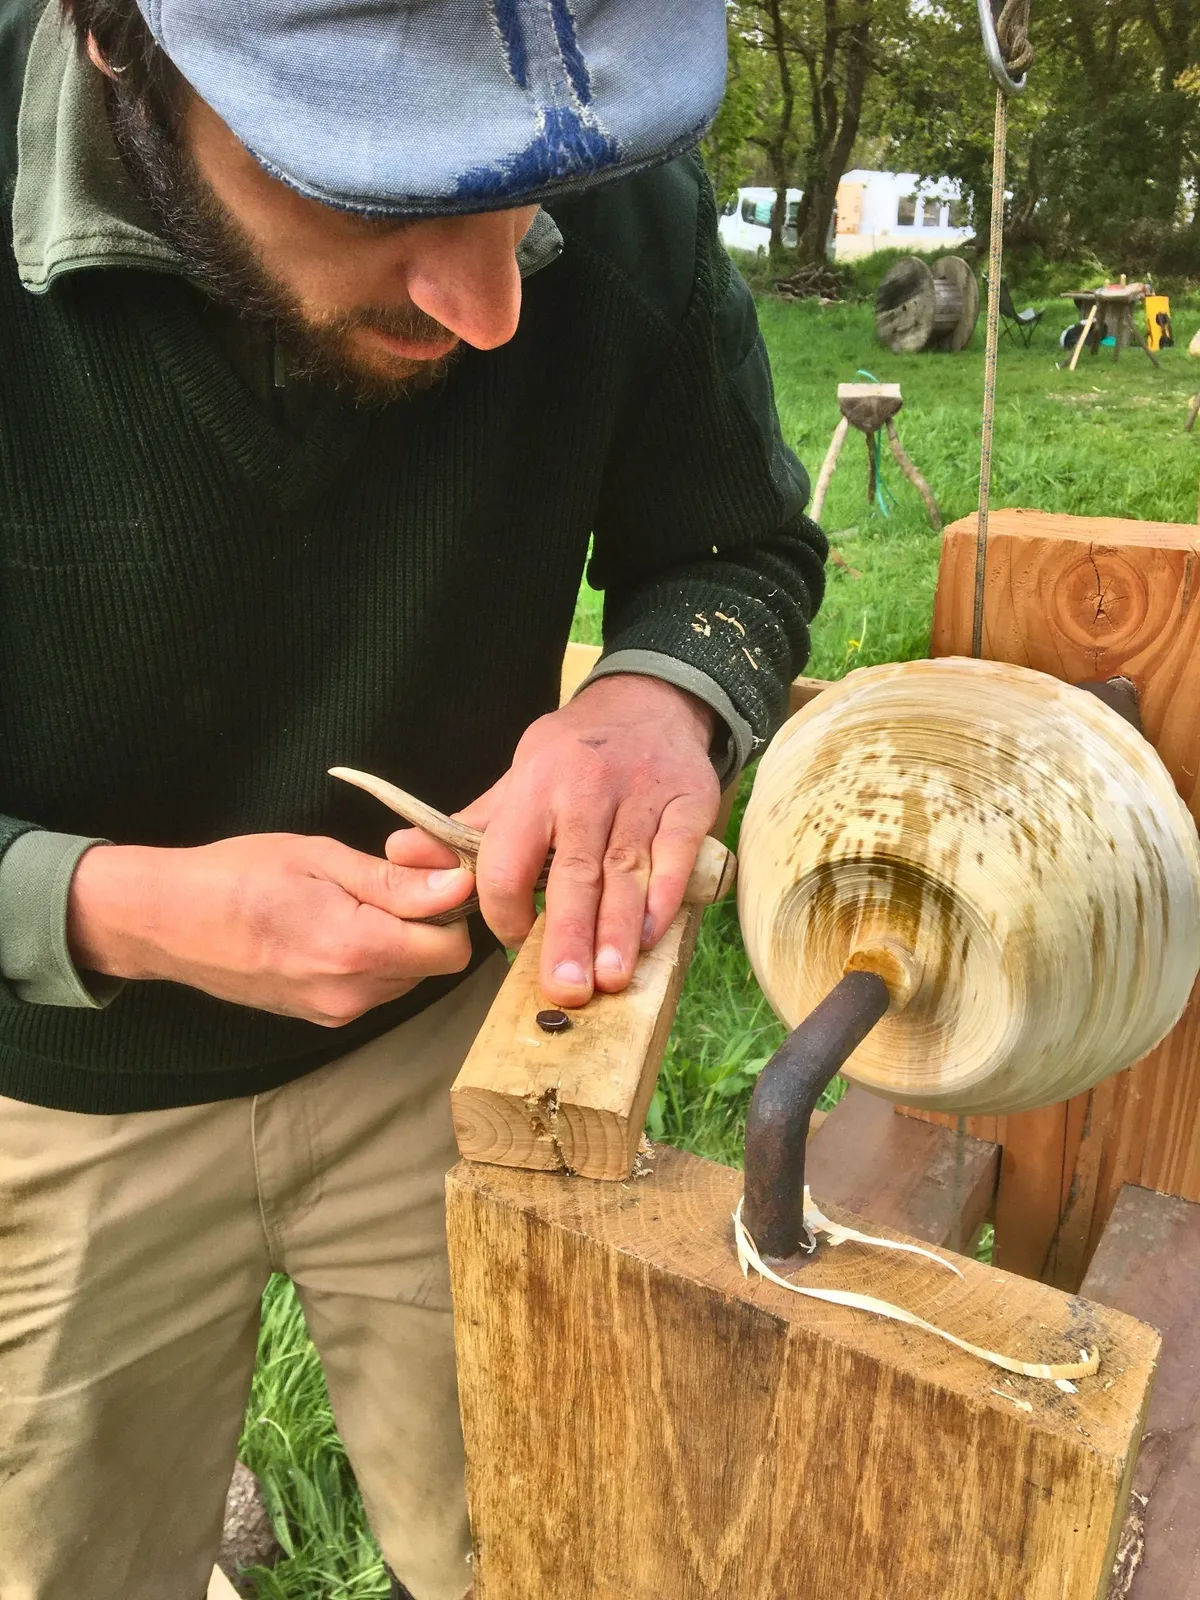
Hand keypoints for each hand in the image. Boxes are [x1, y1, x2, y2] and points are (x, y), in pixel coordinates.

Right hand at [67, 833, 474, 1025]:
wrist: (167, 921)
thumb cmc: (237, 875)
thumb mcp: (319, 858)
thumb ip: (393, 882)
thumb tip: (459, 889)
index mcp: (356, 949)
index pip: (452, 950)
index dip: (452, 910)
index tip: (428, 877)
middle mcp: (351, 994)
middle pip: (432, 965)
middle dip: (426, 923)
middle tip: (387, 880)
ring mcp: (334, 1012)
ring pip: (405, 977)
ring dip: (398, 941)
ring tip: (353, 902)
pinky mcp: (320, 1018)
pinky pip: (373, 988)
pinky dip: (371, 958)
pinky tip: (334, 926)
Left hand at [386, 674, 720, 1005]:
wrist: (651, 700)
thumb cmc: (575, 753)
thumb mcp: (518, 778)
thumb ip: (471, 828)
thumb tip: (400, 854)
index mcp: (534, 787)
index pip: (508, 858)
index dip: (504, 908)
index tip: (512, 945)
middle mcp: (586, 790)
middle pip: (573, 873)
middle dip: (568, 934)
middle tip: (566, 990)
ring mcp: (641, 795)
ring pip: (627, 870)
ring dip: (619, 929)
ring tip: (612, 978)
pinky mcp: (689, 800)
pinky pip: (676, 854)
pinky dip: (666, 896)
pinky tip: (653, 936)